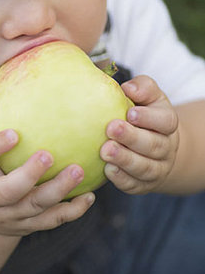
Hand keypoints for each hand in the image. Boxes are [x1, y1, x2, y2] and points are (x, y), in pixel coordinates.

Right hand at [0, 111, 94, 236]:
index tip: (14, 133)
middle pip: (9, 191)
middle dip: (29, 175)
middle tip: (48, 155)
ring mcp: (13, 215)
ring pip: (36, 206)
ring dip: (58, 190)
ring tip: (78, 171)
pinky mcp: (31, 225)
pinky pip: (53, 220)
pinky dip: (73, 210)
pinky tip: (90, 195)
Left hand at [100, 75, 178, 193]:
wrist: (155, 147)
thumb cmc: (143, 114)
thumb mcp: (148, 97)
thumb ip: (142, 88)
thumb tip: (128, 89)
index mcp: (167, 123)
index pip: (165, 121)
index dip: (149, 118)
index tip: (129, 112)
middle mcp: (166, 147)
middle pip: (153, 145)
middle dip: (131, 138)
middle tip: (111, 128)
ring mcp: (157, 168)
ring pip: (144, 167)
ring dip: (124, 159)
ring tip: (105, 151)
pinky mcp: (143, 184)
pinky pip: (134, 185)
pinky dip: (121, 178)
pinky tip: (108, 169)